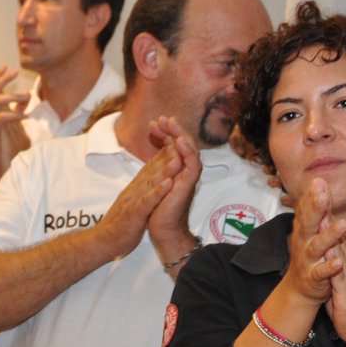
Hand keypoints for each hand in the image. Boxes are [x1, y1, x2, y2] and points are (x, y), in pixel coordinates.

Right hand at [0, 66, 31, 183]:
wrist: (6, 163)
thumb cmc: (12, 144)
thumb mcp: (20, 121)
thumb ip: (20, 108)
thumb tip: (26, 93)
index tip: (6, 65)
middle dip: (3, 79)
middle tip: (16, 72)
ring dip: (11, 96)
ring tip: (25, 97)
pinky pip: (0, 118)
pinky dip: (14, 114)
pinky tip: (25, 116)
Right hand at [93, 145, 181, 257]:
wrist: (104, 241)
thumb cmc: (120, 223)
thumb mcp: (132, 201)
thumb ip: (141, 188)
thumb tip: (153, 177)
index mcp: (136, 187)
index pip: (151, 166)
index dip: (165, 153)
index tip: (178, 140)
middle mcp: (135, 190)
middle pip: (153, 169)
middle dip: (168, 155)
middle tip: (181, 141)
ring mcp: (133, 200)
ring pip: (151, 182)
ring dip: (165, 170)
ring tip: (178, 158)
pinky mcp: (134, 214)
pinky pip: (147, 201)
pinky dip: (157, 192)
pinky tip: (168, 184)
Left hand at [145, 117, 203, 255]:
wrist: (163, 228)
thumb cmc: (158, 207)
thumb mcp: (155, 180)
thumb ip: (157, 165)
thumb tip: (156, 150)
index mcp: (176, 168)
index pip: (173, 144)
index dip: (165, 132)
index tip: (153, 123)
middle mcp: (184, 170)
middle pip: (183, 143)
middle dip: (173, 129)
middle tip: (163, 118)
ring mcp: (188, 176)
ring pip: (189, 150)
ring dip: (181, 135)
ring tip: (172, 123)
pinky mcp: (189, 184)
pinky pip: (192, 164)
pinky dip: (187, 151)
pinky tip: (179, 141)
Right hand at [282, 179, 345, 304]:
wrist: (300, 289)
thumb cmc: (309, 255)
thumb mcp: (310, 230)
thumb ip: (315, 208)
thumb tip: (317, 182)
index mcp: (304, 230)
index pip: (307, 210)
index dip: (312, 196)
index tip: (319, 181)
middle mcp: (303, 242)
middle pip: (309, 224)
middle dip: (316, 209)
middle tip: (323, 195)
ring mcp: (308, 260)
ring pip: (318, 246)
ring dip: (330, 236)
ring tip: (343, 224)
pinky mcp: (313, 276)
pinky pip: (321, 271)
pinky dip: (329, 267)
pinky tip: (339, 262)